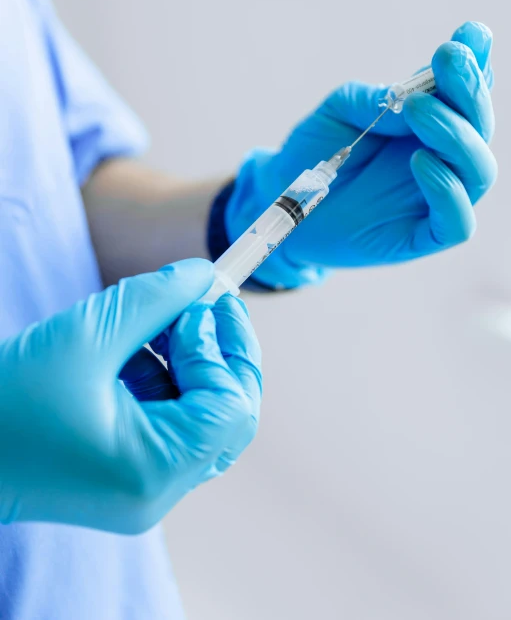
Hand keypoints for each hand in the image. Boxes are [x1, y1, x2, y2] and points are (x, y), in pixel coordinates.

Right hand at [0, 259, 261, 533]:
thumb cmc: (2, 400)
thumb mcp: (86, 336)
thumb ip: (156, 300)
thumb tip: (203, 276)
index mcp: (153, 470)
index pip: (231, 406)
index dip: (225, 347)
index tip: (204, 299)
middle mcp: (156, 491)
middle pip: (226, 418)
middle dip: (220, 354)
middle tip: (205, 304)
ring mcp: (141, 488)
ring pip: (200, 416)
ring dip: (188, 362)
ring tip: (154, 322)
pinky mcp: (124, 473)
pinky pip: (167, 422)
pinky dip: (161, 379)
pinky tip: (129, 350)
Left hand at [225, 21, 495, 287]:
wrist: (283, 201)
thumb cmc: (315, 153)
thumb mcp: (340, 112)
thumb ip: (378, 101)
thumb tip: (418, 95)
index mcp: (427, 125)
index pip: (465, 95)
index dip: (476, 65)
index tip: (470, 34)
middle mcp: (441, 158)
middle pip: (480, 127)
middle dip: (469, 90)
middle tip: (446, 57)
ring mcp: (435, 199)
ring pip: (477, 170)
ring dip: (456, 134)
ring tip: (417, 108)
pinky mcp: (422, 236)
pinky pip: (456, 222)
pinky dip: (447, 190)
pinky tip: (419, 161)